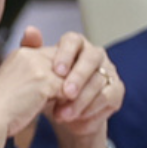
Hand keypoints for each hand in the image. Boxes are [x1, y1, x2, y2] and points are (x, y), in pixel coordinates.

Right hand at [0, 29, 66, 147]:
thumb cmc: (0, 108)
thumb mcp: (17, 84)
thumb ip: (36, 74)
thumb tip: (62, 79)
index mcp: (21, 53)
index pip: (55, 57)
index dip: (61, 76)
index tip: (60, 93)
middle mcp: (29, 55)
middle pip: (67, 64)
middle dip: (72, 83)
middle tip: (71, 101)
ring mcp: (37, 67)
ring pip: (71, 78)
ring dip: (73, 94)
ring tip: (69, 109)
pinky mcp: (45, 82)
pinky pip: (70, 91)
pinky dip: (71, 103)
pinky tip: (64, 114)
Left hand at [43, 31, 123, 147]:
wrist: (61, 116)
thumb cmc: (47, 89)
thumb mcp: (36, 74)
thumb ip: (32, 51)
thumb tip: (30, 30)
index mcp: (75, 46)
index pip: (73, 40)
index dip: (66, 53)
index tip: (56, 70)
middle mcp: (94, 55)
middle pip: (91, 57)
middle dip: (78, 76)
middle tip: (65, 93)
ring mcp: (108, 72)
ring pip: (98, 80)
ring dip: (80, 99)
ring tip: (61, 114)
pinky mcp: (116, 91)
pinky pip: (107, 97)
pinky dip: (90, 108)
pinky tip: (76, 117)